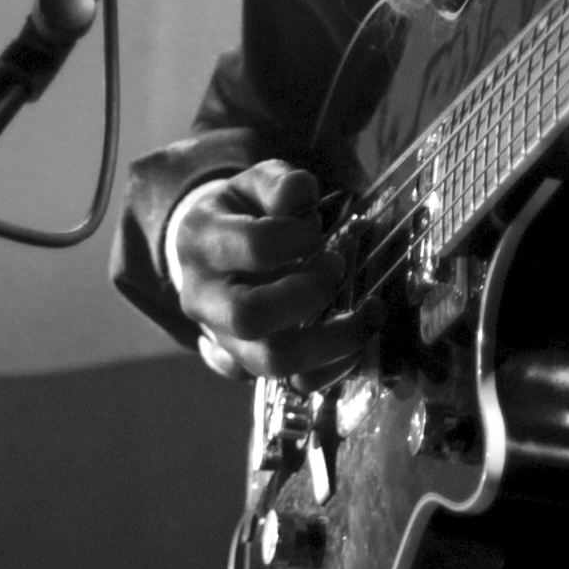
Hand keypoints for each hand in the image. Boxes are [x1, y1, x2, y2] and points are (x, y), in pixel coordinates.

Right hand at [167, 160, 370, 383]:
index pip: (253, 247)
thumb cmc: (242, 213)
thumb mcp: (255, 183)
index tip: (318, 230)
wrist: (209, 251)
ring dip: (332, 342)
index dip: (297, 238)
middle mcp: (202, 297)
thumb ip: (280, 184)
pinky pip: (289, 385)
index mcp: (202, 241)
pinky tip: (354, 343)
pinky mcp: (246, 365)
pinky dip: (330, 370)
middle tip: (337, 268)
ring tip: (367, 314)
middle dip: (308, 295)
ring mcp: (222, 338)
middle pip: (250, 317)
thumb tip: (301, 194)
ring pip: (272, 363)